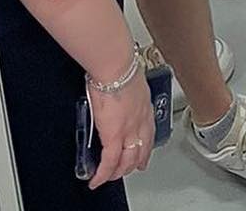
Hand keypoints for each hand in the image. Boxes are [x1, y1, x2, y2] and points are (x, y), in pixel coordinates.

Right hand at [89, 69, 153, 187]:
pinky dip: (102, 174)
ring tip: (111, 177)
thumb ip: (127, 88)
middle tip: (131, 170)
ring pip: (126, 160)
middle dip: (136, 163)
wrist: (116, 66)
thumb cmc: (120, 65)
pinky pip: (108, 162)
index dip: (147, 146)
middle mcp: (140, 120)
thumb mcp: (130, 79)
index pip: (149, 132)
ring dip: (119, 171)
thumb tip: (118, 85)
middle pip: (141, 149)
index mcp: (144, 105)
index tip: (145, 153)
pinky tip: (96, 180)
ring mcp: (128, 130)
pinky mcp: (113, 136)